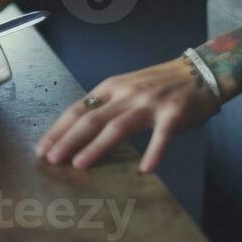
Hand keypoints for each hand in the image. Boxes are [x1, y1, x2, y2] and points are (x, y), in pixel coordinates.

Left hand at [35, 57, 220, 173]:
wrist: (200, 72)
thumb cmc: (160, 84)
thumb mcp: (128, 88)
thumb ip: (107, 106)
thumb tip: (77, 133)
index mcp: (112, 87)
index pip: (78, 108)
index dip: (59, 129)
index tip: (42, 148)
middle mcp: (127, 93)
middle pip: (92, 118)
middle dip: (68, 139)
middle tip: (51, 160)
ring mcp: (150, 103)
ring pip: (118, 126)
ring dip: (97, 147)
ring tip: (79, 164)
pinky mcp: (174, 114)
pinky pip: (162, 136)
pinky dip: (153, 152)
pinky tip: (146, 169)